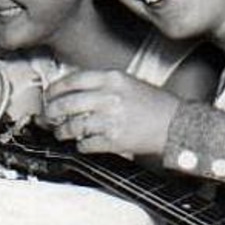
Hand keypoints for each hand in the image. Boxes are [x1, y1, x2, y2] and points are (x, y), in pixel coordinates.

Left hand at [42, 68, 179, 157]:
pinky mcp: (114, 140)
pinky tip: (82, 143)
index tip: (48, 96)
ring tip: (61, 132)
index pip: (71, 81)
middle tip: (47, 117)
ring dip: (63, 131)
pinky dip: (80, 145)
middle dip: (51, 113)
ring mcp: (111, 120)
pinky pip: (86, 144)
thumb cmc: (152, 103)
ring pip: (73, 126)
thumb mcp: (127, 83)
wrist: (176, 124)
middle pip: (66, 104)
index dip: (54, 90)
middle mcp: (109, 97)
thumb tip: (68, 92)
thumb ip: (99, 84)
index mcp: (111, 79)